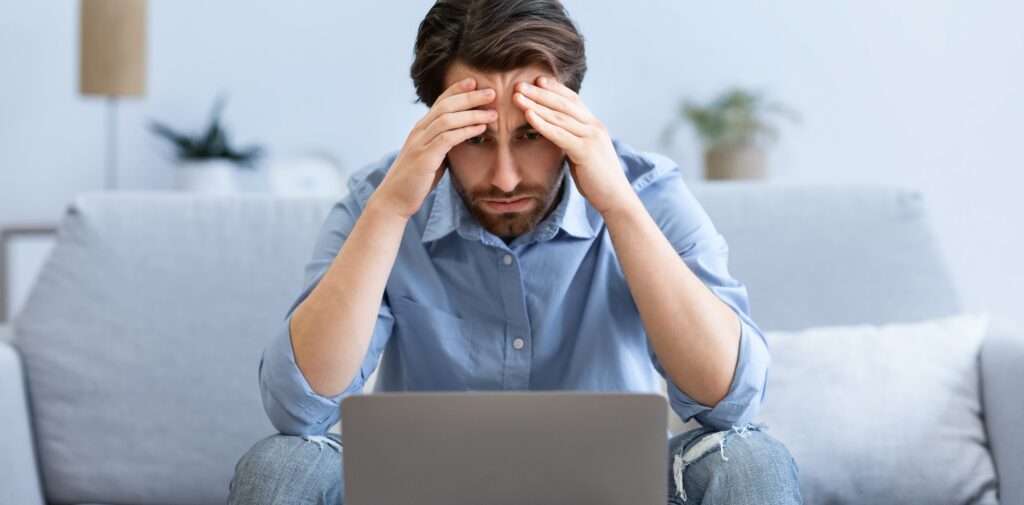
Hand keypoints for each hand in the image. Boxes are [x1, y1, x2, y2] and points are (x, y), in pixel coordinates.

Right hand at [372, 78, 496, 218]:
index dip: (457, 89)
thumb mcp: (432, 156)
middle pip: (446, 105)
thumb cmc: (416, 179)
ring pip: (447, 119)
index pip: (440, 102)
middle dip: (470, 96)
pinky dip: (466, 131)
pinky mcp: (424, 157)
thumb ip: (445, 144)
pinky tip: (481, 128)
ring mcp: (420, 143)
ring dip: (472, 113)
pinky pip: (447, 138)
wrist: (395, 199)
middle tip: (491, 91)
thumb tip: (464, 137)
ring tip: (493, 112)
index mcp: (421, 129)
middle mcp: (419, 131)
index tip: (475, 81)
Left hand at [513, 76, 636, 215]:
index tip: (537, 80)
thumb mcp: (583, 154)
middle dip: (540, 92)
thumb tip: (556, 135)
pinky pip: (560, 134)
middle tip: (519, 84)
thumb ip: (572, 141)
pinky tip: (528, 115)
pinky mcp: (586, 150)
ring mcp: (591, 137)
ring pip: (559, 116)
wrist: (615, 198)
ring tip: (517, 96)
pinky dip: (542, 124)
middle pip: (564, 103)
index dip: (555, 89)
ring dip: (536, 104)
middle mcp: (594, 127)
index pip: (573, 100)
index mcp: (594, 126)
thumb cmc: (597, 179)